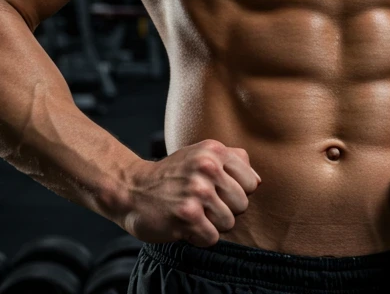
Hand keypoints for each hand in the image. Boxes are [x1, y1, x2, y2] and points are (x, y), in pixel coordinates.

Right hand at [119, 139, 260, 246]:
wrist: (132, 189)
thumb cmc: (172, 175)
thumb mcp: (200, 154)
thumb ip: (232, 160)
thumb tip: (257, 181)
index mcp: (214, 151)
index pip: (251, 183)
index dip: (236, 193)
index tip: (216, 191)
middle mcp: (207, 167)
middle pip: (242, 205)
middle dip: (224, 210)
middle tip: (201, 204)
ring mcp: (196, 192)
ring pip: (229, 223)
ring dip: (211, 225)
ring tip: (192, 213)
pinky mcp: (186, 216)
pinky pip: (212, 237)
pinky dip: (199, 237)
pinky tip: (184, 225)